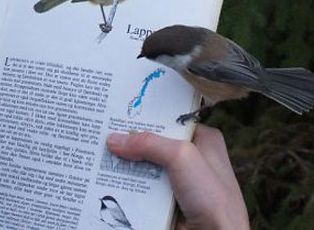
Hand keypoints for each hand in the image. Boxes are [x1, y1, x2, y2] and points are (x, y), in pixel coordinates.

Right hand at [106, 124, 248, 229]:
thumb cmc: (213, 198)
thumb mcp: (181, 157)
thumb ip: (149, 144)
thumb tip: (116, 140)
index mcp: (204, 140)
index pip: (170, 121)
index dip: (147, 117)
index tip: (121, 112)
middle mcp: (192, 158)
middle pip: (153, 143)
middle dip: (131, 141)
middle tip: (105, 132)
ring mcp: (179, 181)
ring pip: (145, 167)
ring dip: (126, 165)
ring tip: (100, 154)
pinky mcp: (167, 201)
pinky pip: (142, 188)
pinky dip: (128, 186)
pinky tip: (108, 178)